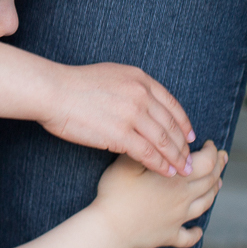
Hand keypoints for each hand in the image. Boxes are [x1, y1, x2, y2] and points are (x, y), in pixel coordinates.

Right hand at [40, 62, 196, 178]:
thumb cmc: (77, 85)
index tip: (190, 136)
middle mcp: (141, 94)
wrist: (55, 91)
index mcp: (140, 78)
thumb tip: (145, 102)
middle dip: (184, 145)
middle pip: (171, 125)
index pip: (172, 104)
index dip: (184, 123)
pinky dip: (160, 165)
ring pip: (164, 141)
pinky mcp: (121, 134)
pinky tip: (166, 173)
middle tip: (191, 160)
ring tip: (183, 171)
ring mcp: (132, 114)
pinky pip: (148, 153)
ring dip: (176, 159)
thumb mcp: (113, 75)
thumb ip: (133, 87)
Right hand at [92, 141, 226, 247]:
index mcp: (177, 179)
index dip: (212, 151)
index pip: (206, 162)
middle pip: (210, 182)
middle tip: (223, 156)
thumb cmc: (117, 192)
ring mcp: (178, 219)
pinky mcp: (169, 235)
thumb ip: (149, 148)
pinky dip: (196, 233)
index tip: (210, 142)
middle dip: (219, 167)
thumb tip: (164, 139)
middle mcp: (183, 199)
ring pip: (205, 204)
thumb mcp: (129, 161)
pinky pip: (188, 237)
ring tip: (218, 183)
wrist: (110, 229)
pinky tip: (198, 230)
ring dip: (214, 192)